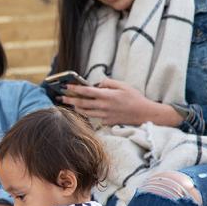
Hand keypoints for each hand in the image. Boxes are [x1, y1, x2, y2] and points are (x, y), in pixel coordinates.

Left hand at [61, 78, 182, 126]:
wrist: (145, 114)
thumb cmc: (135, 98)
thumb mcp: (123, 85)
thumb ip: (109, 83)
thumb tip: (98, 83)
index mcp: (107, 96)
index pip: (86, 91)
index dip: (75, 89)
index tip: (66, 86)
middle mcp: (103, 106)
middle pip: (82, 103)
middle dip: (69, 100)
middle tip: (61, 97)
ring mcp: (104, 116)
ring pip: (85, 112)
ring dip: (76, 107)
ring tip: (70, 103)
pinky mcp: (107, 122)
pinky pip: (94, 117)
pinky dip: (88, 113)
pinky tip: (84, 110)